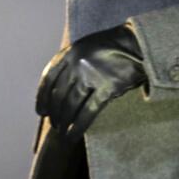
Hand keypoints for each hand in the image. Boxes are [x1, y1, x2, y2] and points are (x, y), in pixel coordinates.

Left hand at [36, 23, 146, 145]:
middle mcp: (77, 64)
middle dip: (54, 113)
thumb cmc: (111, 47)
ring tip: (62, 132)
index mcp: (69, 53)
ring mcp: (91, 75)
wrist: (138, 43)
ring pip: (70, 105)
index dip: (42, 98)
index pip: (48, 79)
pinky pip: (88, 111)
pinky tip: (73, 135)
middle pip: (58, 95)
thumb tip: (58, 90)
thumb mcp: (85, 48)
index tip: (40, 111)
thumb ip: (70, 64)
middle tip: (55, 125)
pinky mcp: (107, 87)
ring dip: (64, 122)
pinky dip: (78, 126)